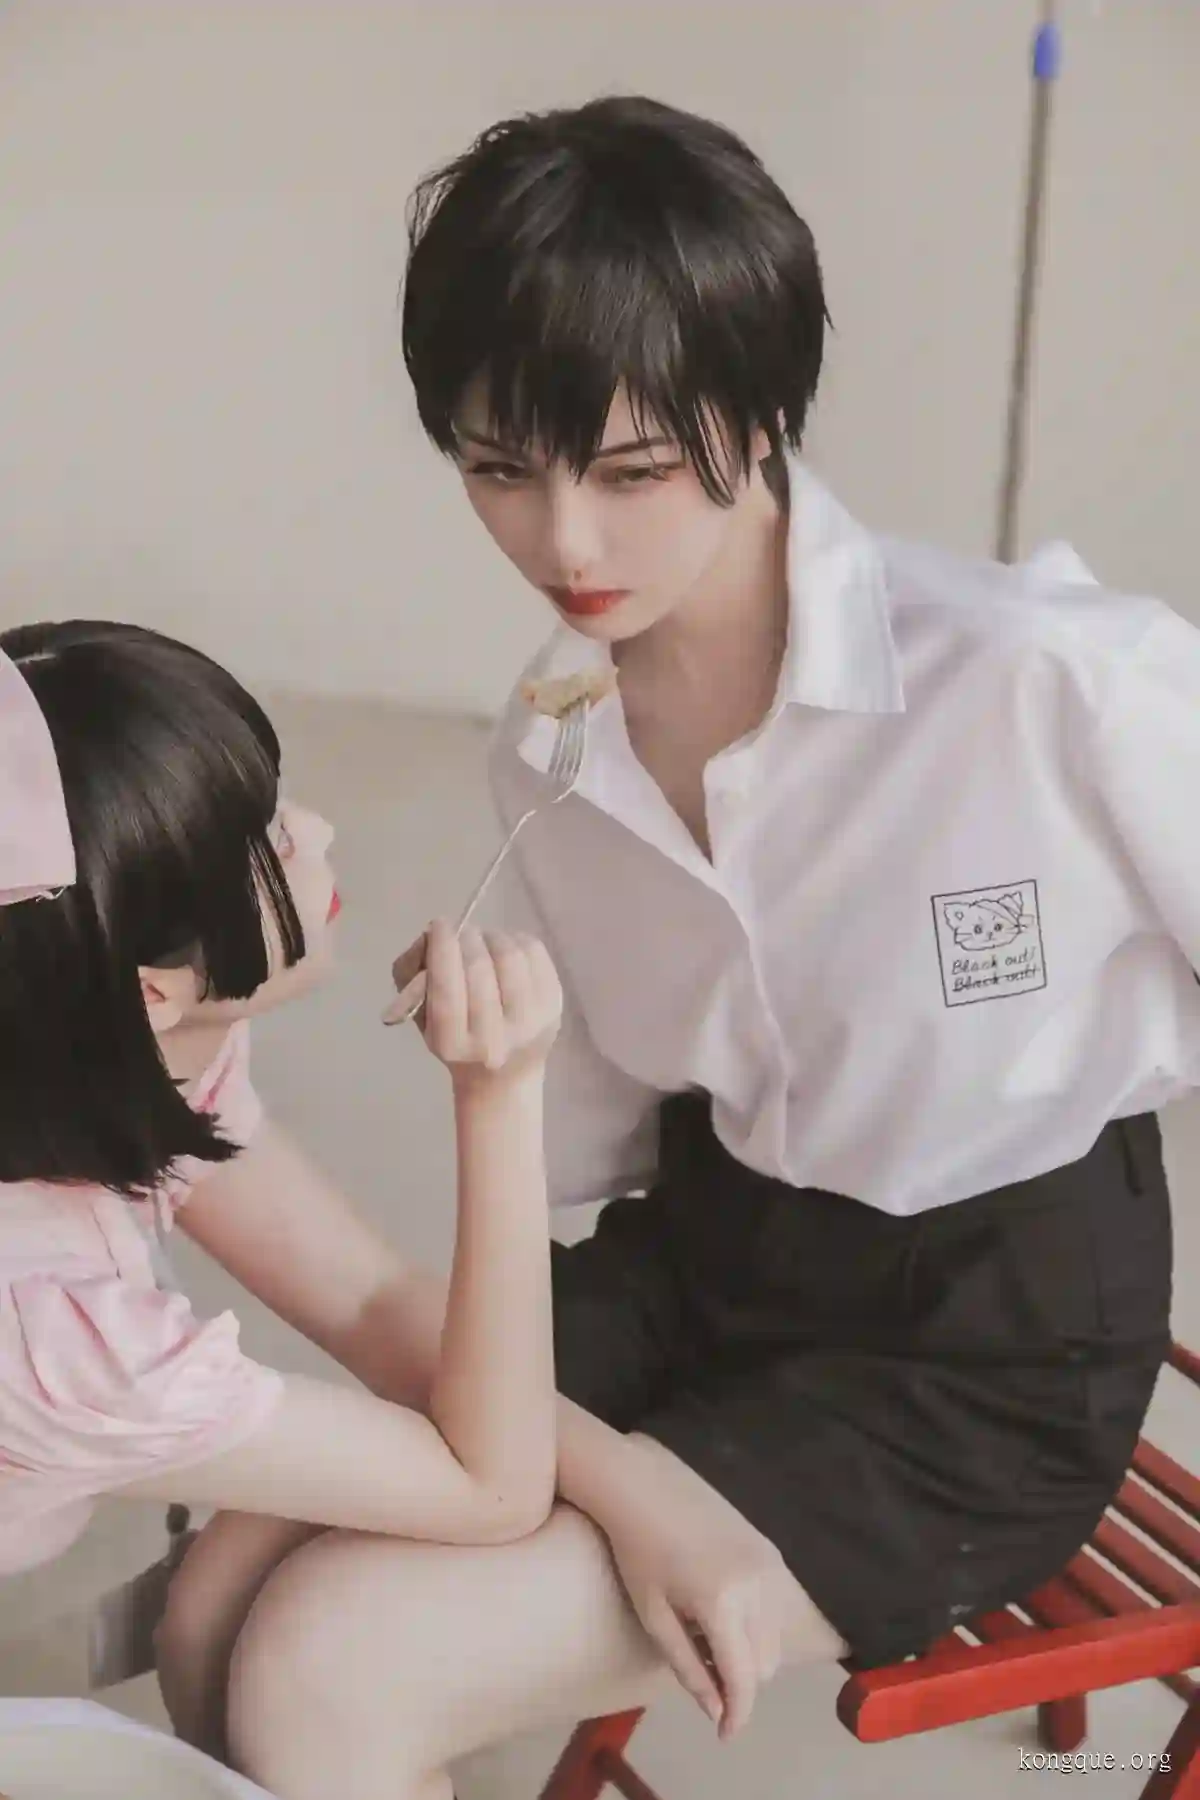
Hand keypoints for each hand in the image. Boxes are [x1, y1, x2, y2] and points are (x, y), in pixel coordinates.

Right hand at [412, 919, 561, 1086]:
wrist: (505, 1079)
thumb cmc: (456, 1043)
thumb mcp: (422, 1018)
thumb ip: (413, 976)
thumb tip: (432, 936)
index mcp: (453, 1044)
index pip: (446, 987)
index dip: (442, 948)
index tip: (439, 926)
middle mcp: (493, 1038)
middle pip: (478, 968)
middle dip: (466, 938)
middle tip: (461, 933)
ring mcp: (530, 1023)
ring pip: (509, 955)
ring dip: (492, 936)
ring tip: (483, 940)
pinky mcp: (554, 1006)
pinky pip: (535, 953)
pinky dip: (517, 940)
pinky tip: (507, 949)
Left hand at [599, 1440, 796, 1738]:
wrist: (643, 1485)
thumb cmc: (636, 1552)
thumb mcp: (655, 1618)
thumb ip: (689, 1669)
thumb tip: (718, 1713)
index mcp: (723, 1602)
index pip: (744, 1679)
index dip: (737, 1716)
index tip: (724, 1736)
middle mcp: (758, 1584)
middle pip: (766, 1664)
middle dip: (740, 1683)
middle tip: (703, 1674)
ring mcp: (770, 1563)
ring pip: (776, 1638)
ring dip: (750, 1655)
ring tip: (707, 1638)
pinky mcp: (771, 1549)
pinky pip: (775, 1607)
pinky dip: (756, 1625)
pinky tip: (721, 1611)